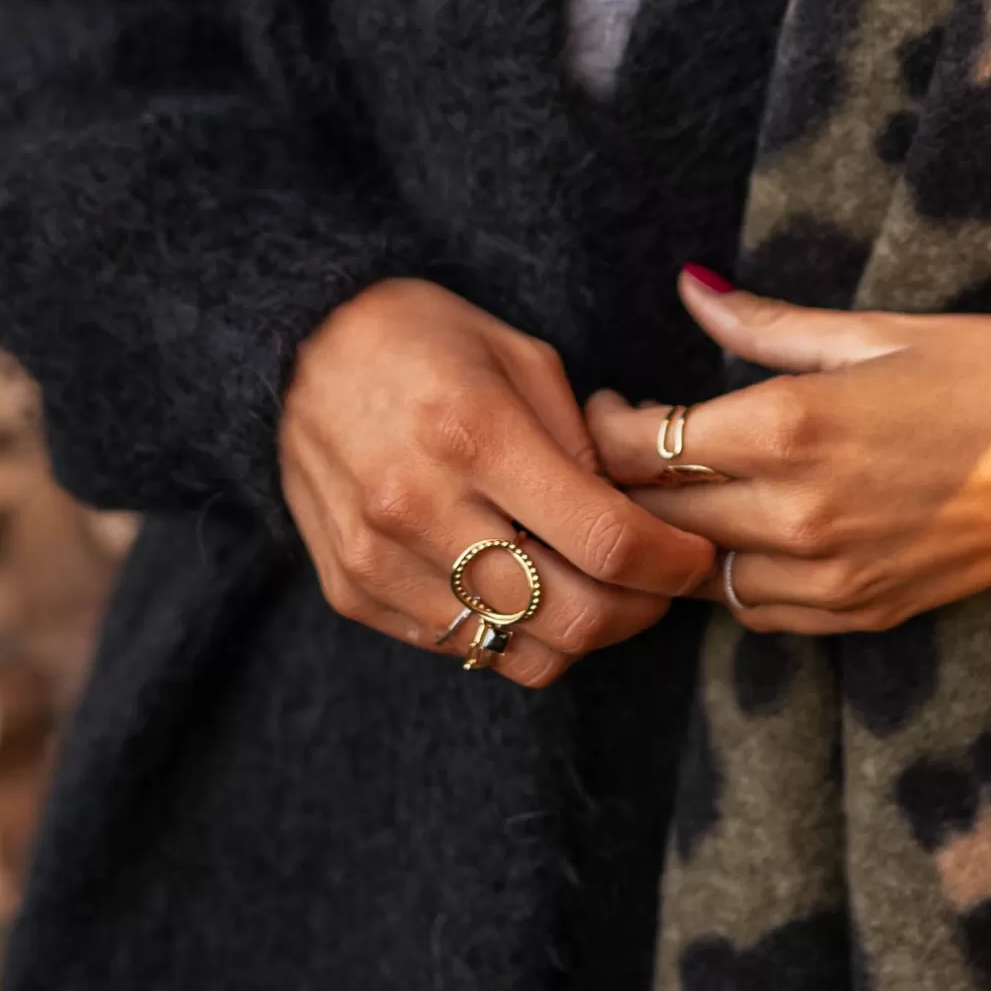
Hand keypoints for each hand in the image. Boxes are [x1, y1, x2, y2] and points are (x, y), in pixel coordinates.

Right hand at [281, 279, 714, 684]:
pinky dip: (511, 631)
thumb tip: (642, 520)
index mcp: (475, 433)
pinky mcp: (352, 593)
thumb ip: (586, 444)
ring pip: (520, 652)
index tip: (695, 555)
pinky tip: (521, 581)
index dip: (672, 563)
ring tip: (595, 585)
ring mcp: (379, 561)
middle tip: (657, 581)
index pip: (606, 541)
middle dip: (640, 610)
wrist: (294, 348)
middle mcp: (420, 507)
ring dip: (579, 632)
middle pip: (572, 618)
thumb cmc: (425, 338)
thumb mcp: (523, 356)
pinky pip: (462, 647)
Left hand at [585, 272, 990, 634]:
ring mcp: (833, 575)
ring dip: (680, 538)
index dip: (605, 426)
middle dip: (624, 483)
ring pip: (702, 575)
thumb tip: (691, 286)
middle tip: (621, 449)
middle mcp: (798, 514)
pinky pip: (763, 614)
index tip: (604, 404)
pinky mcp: (868, 611)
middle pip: (659, 515)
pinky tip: (747, 539)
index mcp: (791, 427)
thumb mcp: (877, 329)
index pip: (644, 445)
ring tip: (683, 496)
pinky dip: (738, 581)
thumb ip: (767, 323)